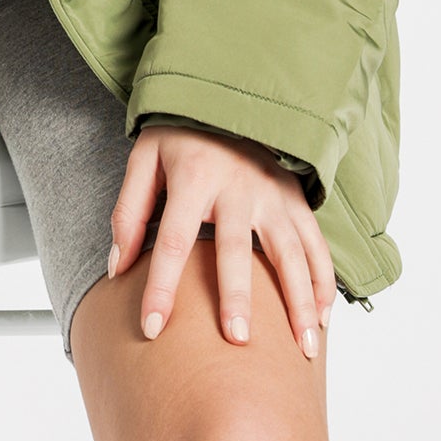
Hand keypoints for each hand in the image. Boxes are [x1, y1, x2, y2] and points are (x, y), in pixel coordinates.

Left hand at [109, 122, 338, 358]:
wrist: (229, 92)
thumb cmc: (181, 134)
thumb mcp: (144, 159)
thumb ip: (129, 212)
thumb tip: (117, 267)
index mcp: (192, 176)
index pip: (171, 241)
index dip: (160, 287)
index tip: (152, 328)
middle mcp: (236, 187)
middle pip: (235, 250)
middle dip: (236, 298)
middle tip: (237, 341)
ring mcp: (272, 194)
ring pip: (289, 254)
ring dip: (298, 302)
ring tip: (303, 347)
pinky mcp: (295, 198)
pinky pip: (315, 244)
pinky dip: (322, 282)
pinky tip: (323, 318)